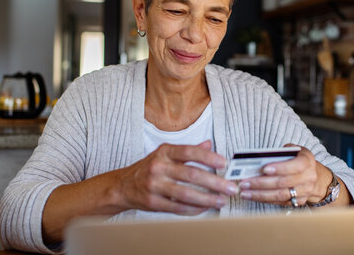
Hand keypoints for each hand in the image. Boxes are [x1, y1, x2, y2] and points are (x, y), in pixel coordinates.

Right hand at [115, 140, 238, 214]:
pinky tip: (205, 208)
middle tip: (230, 187)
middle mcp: (158, 167)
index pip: (188, 151)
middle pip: (191, 174)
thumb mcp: (165, 153)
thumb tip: (209, 144)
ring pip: (186, 194)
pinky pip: (178, 207)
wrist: (123, 185)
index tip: (223, 163)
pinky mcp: (153, 202)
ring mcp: (155, 185)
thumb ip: (188, 150)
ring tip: (221, 200)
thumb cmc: (148, 168)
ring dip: (207, 199)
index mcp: (164, 152)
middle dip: (214, 182)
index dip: (207, 157)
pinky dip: (194, 209)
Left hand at [237, 145, 330, 206]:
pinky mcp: (298, 201)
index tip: (264, 169)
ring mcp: (304, 192)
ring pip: (280, 195)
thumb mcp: (295, 150)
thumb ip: (281, 152)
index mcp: (307, 161)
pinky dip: (264, 199)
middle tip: (245, 182)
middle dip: (262, 183)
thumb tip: (261, 158)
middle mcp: (308, 178)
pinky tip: (252, 196)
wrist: (317, 178)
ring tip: (244, 192)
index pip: (295, 166)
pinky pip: (279, 201)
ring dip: (260, 194)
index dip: (280, 168)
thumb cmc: (300, 160)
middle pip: (283, 182)